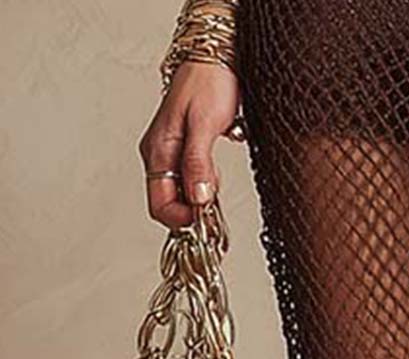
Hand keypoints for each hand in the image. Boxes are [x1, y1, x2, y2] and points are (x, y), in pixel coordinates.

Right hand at [138, 61, 240, 228]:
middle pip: (169, 202)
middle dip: (192, 210)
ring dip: (199, 197)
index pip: (160, 205)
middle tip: (215, 204)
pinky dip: (204, 184)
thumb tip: (197, 198)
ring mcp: (170, 152)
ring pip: (180, 192)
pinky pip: (189, 178)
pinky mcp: (183, 148)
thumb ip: (199, 163)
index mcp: (158, 151)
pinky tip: (215, 175)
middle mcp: (159, 154)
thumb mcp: (206, 125)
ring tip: (217, 183)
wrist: (216, 55)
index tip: (205, 218)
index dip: (182, 218)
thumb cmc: (209, 82)